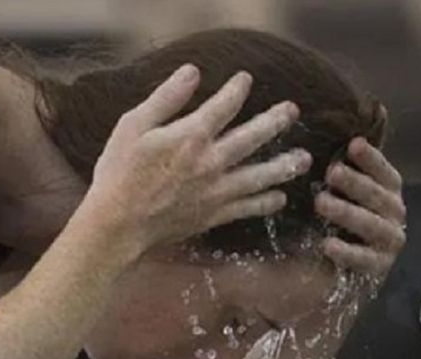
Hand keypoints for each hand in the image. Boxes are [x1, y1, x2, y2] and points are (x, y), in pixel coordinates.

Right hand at [83, 65, 312, 257]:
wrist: (117, 225)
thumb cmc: (118, 173)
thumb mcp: (133, 126)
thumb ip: (166, 98)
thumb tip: (192, 71)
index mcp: (191, 135)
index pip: (225, 105)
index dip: (238, 89)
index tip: (245, 80)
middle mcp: (211, 162)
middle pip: (253, 137)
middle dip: (275, 121)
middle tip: (291, 111)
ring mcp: (215, 191)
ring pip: (260, 176)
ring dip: (284, 166)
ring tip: (303, 159)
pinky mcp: (213, 215)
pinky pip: (248, 208)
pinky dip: (266, 203)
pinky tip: (279, 199)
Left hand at [315, 138, 406, 281]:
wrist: (345, 270)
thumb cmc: (342, 222)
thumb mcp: (343, 195)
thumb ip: (341, 175)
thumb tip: (322, 145)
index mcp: (389, 192)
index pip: (384, 173)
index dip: (371, 159)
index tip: (353, 144)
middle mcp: (394, 215)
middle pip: (377, 196)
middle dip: (355, 182)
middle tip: (332, 171)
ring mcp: (388, 243)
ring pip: (371, 225)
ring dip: (347, 212)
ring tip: (321, 202)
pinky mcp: (377, 268)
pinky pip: (362, 259)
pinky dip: (346, 252)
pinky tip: (327, 245)